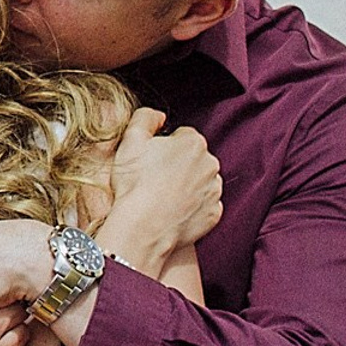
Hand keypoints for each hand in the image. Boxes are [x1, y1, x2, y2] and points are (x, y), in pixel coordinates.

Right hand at [102, 109, 221, 272]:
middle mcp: (210, 164)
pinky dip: (192, 208)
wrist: (142, 228)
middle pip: (193, 159)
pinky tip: (172, 211)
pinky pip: (204, 206)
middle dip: (178, 165)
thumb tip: (159, 117)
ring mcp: (214, 192)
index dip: (163, 147)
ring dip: (186, 186)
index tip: (151, 161)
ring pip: (200, 182)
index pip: (181, 137)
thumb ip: (146, 117)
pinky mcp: (213, 215)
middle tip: (155, 179)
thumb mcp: (131, 138)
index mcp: (194, 142)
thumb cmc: (135, 183)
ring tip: (162, 197)